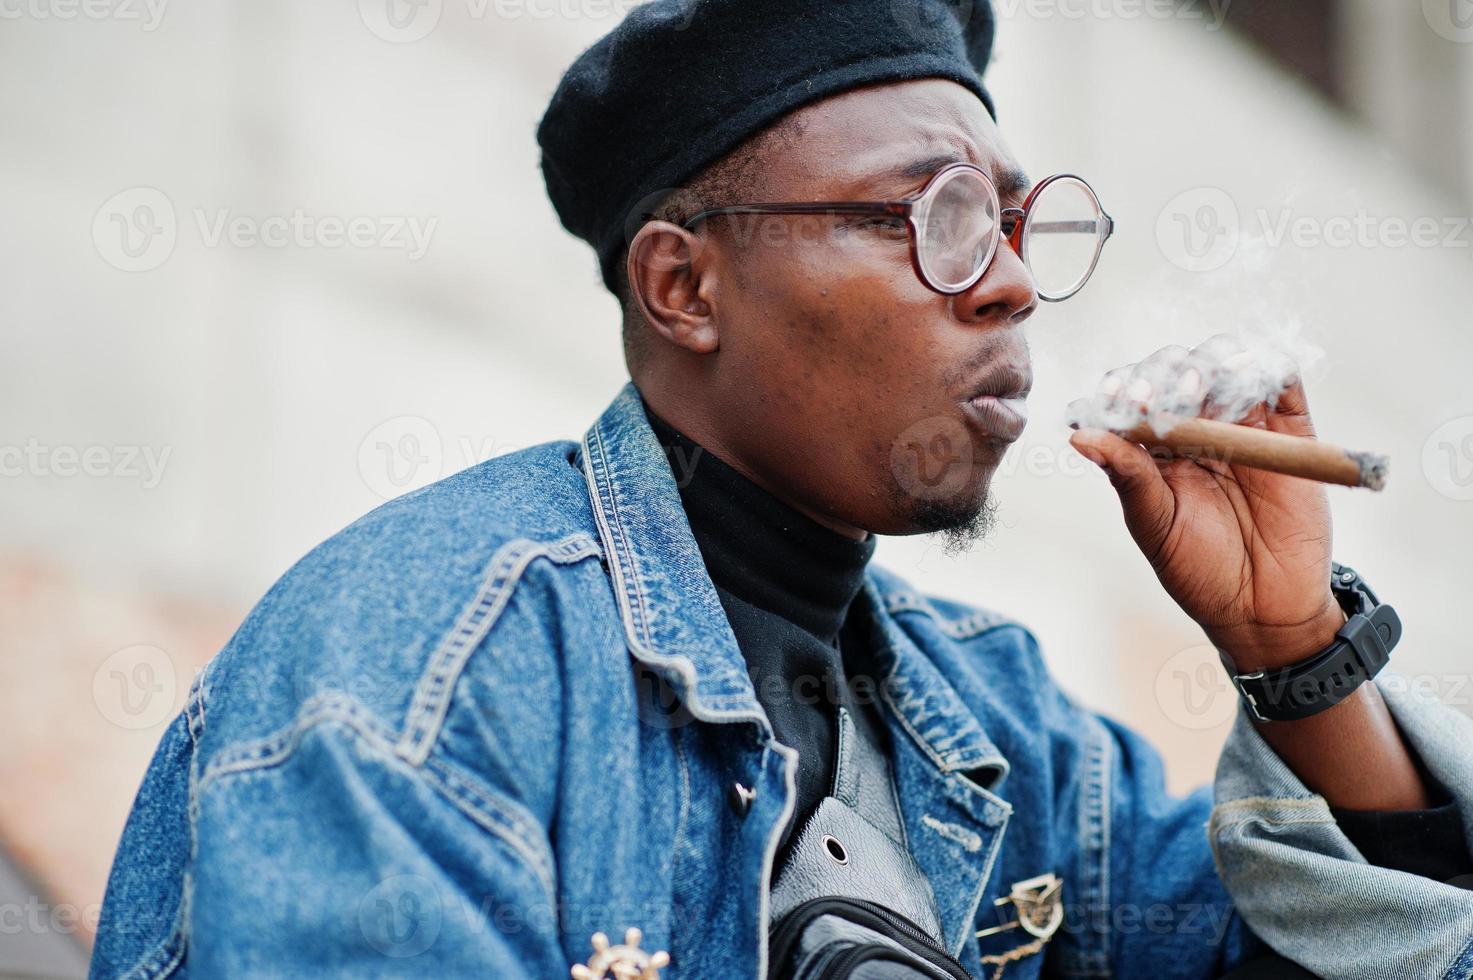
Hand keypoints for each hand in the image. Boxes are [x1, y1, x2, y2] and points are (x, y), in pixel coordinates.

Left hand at [1069, 359, 1342, 670]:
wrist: (1265, 608)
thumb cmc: (1200, 571)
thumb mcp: (1156, 526)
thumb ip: (1128, 477)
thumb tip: (1079, 436)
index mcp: (1154, 449)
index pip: (1133, 398)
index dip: (1121, 388)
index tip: (1113, 397)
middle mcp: (1196, 429)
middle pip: (1177, 372)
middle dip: (1164, 373)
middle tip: (1158, 398)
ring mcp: (1243, 426)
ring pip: (1226, 367)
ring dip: (1210, 362)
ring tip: (1199, 387)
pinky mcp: (1291, 432)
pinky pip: (1283, 385)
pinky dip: (1269, 367)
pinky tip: (1250, 373)